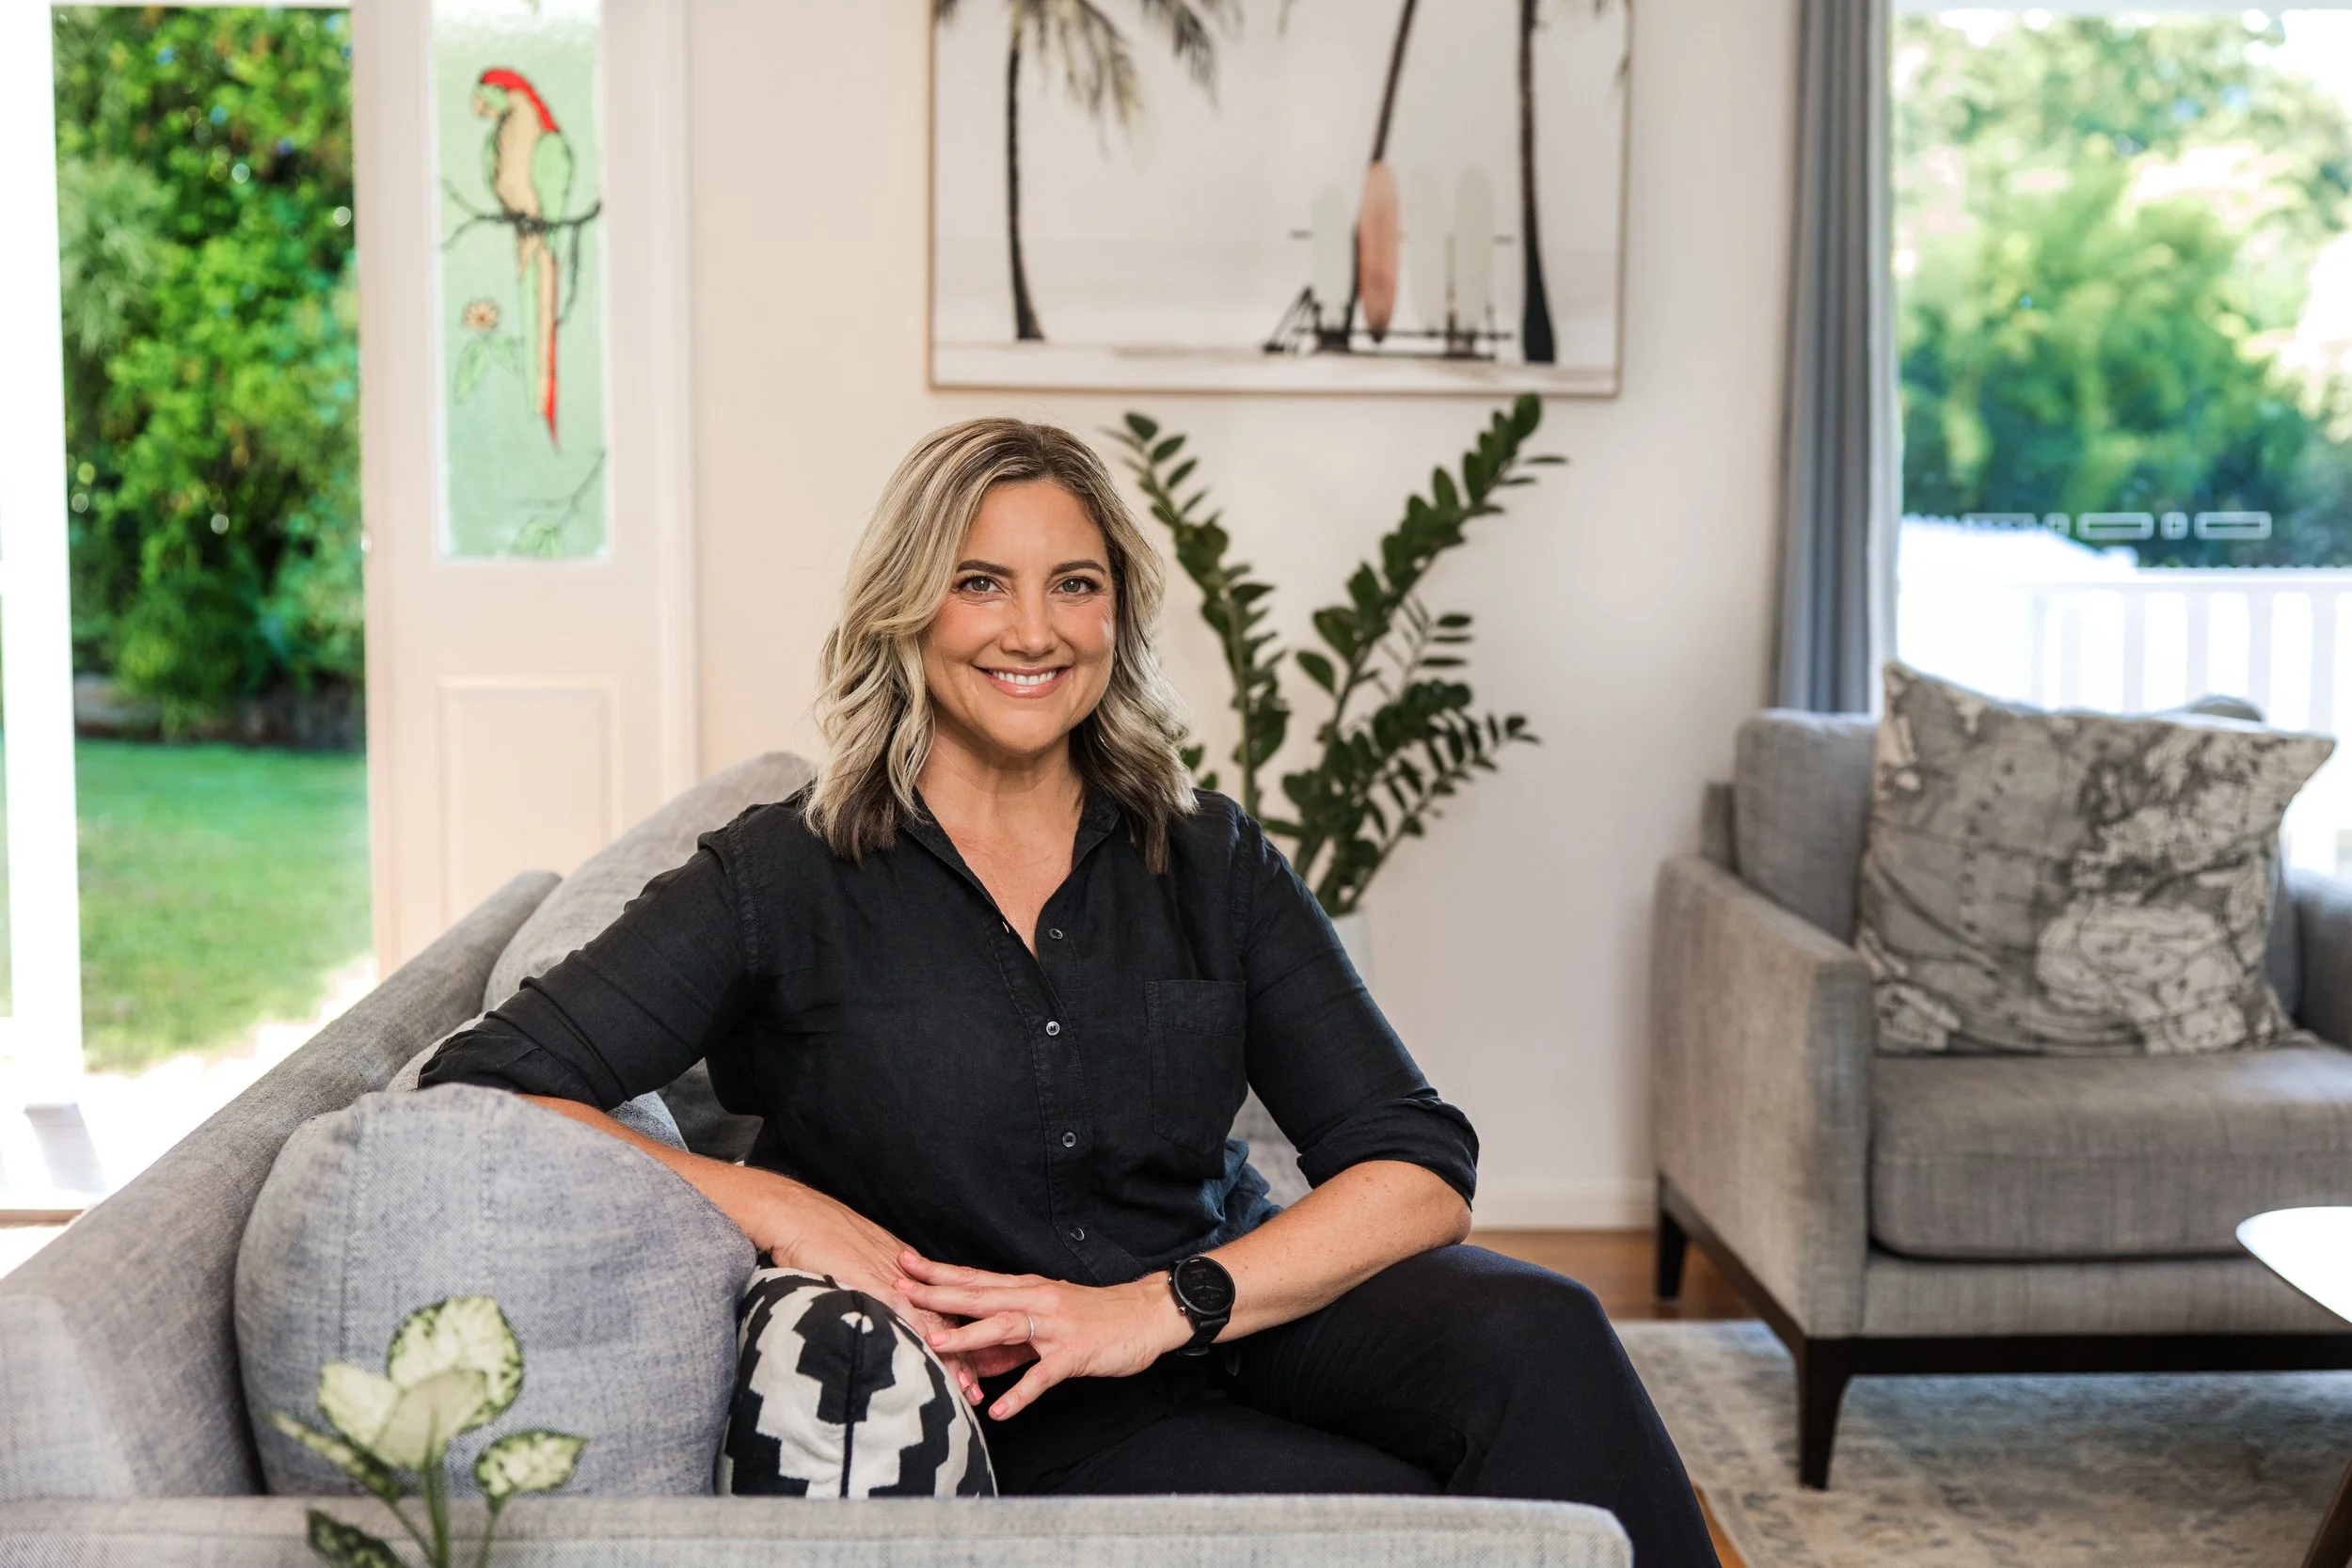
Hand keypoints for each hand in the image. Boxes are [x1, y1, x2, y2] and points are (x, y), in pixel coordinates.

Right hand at [746, 1178, 987, 1403]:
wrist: (797, 1214)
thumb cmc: (817, 1234)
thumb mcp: (855, 1259)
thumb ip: (870, 1282)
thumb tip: (873, 1309)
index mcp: (904, 1268)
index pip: (940, 1307)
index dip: (957, 1338)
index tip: (971, 1368)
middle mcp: (905, 1276)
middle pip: (945, 1319)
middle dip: (964, 1355)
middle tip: (977, 1390)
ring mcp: (892, 1281)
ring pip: (933, 1324)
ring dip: (951, 1358)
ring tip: (966, 1389)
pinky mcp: (874, 1287)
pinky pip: (904, 1319)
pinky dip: (921, 1344)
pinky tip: (931, 1368)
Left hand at [895, 1250, 1193, 1420]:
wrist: (1144, 1315)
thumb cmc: (1093, 1318)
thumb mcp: (1046, 1322)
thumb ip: (1007, 1342)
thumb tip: (969, 1359)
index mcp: (1027, 1290)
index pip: (974, 1278)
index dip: (938, 1273)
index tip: (903, 1263)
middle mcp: (1036, 1301)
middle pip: (979, 1296)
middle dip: (938, 1294)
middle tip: (901, 1289)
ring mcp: (1054, 1327)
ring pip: (1006, 1328)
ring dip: (969, 1336)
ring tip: (936, 1345)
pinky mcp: (1074, 1353)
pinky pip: (1042, 1376)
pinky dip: (1019, 1393)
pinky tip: (999, 1410)